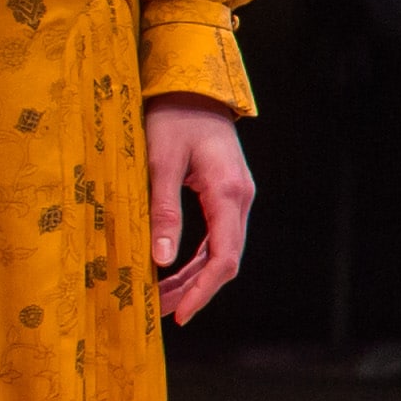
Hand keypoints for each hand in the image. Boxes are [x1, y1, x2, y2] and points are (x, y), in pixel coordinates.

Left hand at [146, 97, 252, 320]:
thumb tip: (162, 260)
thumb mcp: (160, 161)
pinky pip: (216, 236)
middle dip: (194, 289)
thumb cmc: (173, 116)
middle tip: (160, 311)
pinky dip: (197, 259)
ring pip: (221, 250)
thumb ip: (163, 210)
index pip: (224, 257)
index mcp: (228, 193)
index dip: (203, 290)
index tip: (181, 313)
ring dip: (194, 277)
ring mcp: (236, 197)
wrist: (193, 87)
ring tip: (162, 298)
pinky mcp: (225, 194)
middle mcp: (240, 198)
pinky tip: (175, 272)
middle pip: (225, 259)